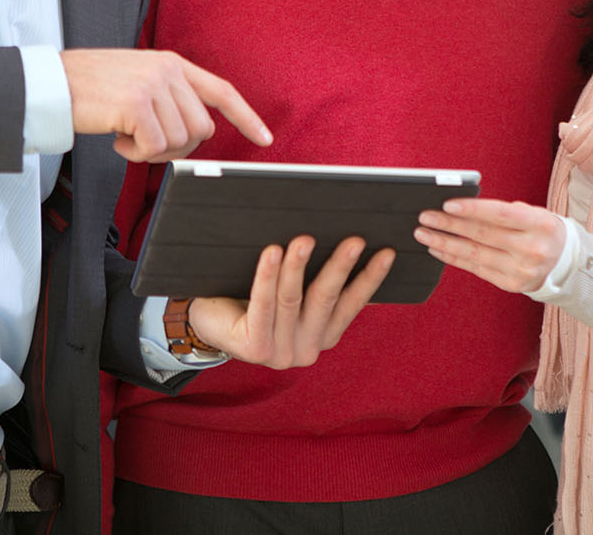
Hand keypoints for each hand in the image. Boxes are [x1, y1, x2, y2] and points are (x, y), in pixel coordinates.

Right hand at [60, 49, 271, 161]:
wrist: (52, 83)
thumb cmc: (90, 87)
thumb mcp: (137, 79)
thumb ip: (168, 96)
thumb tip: (194, 132)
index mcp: (171, 63)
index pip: (221, 91)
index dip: (246, 117)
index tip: (264, 138)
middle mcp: (167, 71)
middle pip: (201, 129)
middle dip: (178, 146)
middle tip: (145, 141)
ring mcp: (153, 86)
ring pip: (179, 142)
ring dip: (151, 150)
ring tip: (126, 135)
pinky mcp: (136, 104)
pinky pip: (154, 148)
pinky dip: (134, 154)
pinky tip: (116, 139)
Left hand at [186, 235, 393, 369]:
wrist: (206, 320)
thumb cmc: (251, 297)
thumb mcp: (291, 290)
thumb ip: (315, 277)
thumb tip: (348, 240)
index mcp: (323, 336)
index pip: (352, 304)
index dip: (370, 278)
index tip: (387, 252)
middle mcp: (306, 349)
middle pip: (326, 299)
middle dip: (341, 267)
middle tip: (354, 239)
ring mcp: (281, 352)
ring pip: (293, 299)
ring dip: (300, 266)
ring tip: (305, 238)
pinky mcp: (254, 348)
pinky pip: (262, 305)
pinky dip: (268, 276)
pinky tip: (272, 251)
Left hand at [413, 198, 564, 293]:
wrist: (565, 262)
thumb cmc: (541, 230)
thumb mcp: (532, 214)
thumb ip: (501, 210)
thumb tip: (461, 206)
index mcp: (539, 225)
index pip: (500, 215)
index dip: (472, 209)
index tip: (446, 204)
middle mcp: (532, 249)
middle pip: (482, 235)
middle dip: (449, 225)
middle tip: (425, 217)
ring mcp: (521, 270)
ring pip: (475, 254)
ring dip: (445, 243)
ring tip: (424, 234)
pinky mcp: (510, 284)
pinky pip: (476, 269)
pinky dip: (454, 258)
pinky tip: (438, 250)